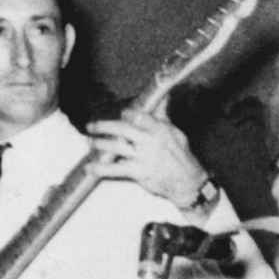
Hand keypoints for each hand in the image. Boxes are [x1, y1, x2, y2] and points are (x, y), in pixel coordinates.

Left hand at [85, 110, 208, 211]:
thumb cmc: (181, 157)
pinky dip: (101, 168)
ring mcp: (143, 157)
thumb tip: (163, 96)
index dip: (126, 114)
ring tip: (91, 142)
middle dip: (104, 126)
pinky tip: (90, 168)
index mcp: (159, 129)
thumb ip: (163, 116)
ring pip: (116, 147)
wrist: (188, 182)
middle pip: (122, 129)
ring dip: (100, 144)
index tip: (121, 114)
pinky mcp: (139, 172)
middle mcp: (150, 141)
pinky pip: (116, 169)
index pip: (139, 116)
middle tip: (91, 126)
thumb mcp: (176, 133)